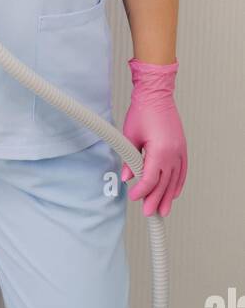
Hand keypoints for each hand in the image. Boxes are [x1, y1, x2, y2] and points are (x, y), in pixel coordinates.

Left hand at [121, 59, 187, 216]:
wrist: (156, 94)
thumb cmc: (142, 111)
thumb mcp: (130, 135)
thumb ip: (129, 158)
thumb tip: (126, 176)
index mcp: (159, 150)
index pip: (150, 179)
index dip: (141, 190)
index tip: (133, 196)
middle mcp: (173, 153)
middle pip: (164, 183)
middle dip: (155, 199)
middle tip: (149, 213)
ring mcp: (179, 151)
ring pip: (174, 180)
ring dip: (168, 196)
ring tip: (163, 210)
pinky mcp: (181, 148)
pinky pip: (182, 171)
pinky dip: (178, 183)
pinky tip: (174, 192)